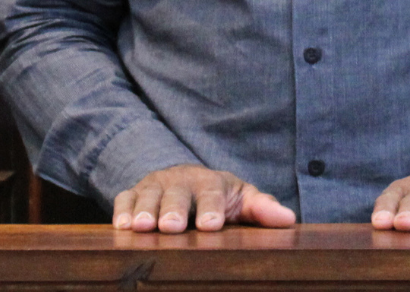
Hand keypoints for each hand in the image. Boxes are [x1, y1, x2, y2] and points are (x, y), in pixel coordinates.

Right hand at [112, 165, 295, 232]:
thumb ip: (262, 208)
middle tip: (170, 226)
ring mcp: (155, 186)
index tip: (210, 226)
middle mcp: (180, 181)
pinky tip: (120, 226)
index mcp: (210, 182)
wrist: (187, 180)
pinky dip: (121, 209)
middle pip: (175, 193)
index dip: (211, 208)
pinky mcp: (134, 193)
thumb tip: (288, 219)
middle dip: (172, 209)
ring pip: (147, 196)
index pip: (211, 193)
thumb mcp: (242, 199)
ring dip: (143, 211)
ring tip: (141, 228)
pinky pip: (124, 197)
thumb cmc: (219, 196)